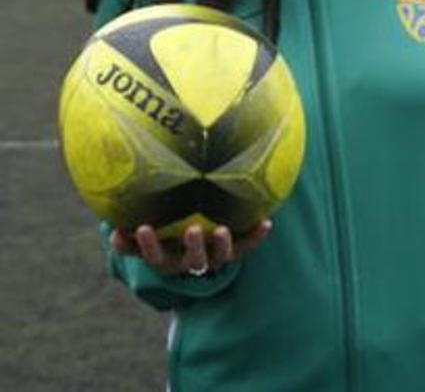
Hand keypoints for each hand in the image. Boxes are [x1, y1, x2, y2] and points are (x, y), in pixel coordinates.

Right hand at [110, 219, 271, 276]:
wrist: (193, 241)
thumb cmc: (161, 227)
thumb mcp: (144, 227)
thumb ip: (128, 222)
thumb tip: (109, 212)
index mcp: (165, 257)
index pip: (153, 256)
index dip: (147, 245)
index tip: (141, 227)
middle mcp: (189, 261)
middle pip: (190, 261)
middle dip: (191, 247)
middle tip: (192, 229)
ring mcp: (212, 257)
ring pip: (219, 258)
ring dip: (222, 245)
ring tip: (223, 230)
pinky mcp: (233, 251)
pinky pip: (246, 246)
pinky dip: (255, 236)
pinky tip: (266, 222)